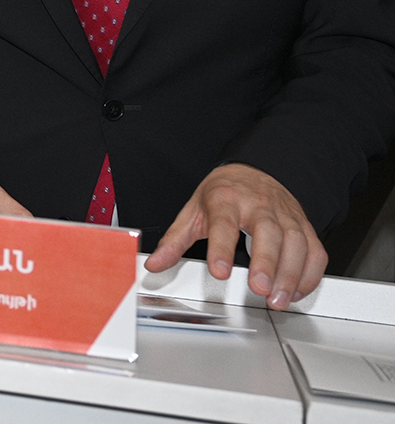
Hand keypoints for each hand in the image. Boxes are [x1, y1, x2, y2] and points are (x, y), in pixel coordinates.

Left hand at [146, 163, 327, 310]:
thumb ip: (174, 241)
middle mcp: (259, 206)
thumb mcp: (193, 212)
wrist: (254, 170)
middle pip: (268, 232)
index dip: (221, 248)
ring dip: (290, 275)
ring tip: (278, 299)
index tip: (219, 271)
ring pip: (296, 243)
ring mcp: (285, 215)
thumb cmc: (223, 194)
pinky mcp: (304, 226)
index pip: (223, 223)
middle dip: (266, 263)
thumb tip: (155, 264)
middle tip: (260, 290)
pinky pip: (315, 251)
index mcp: (226, 199)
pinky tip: (296, 292)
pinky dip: (310, 275)